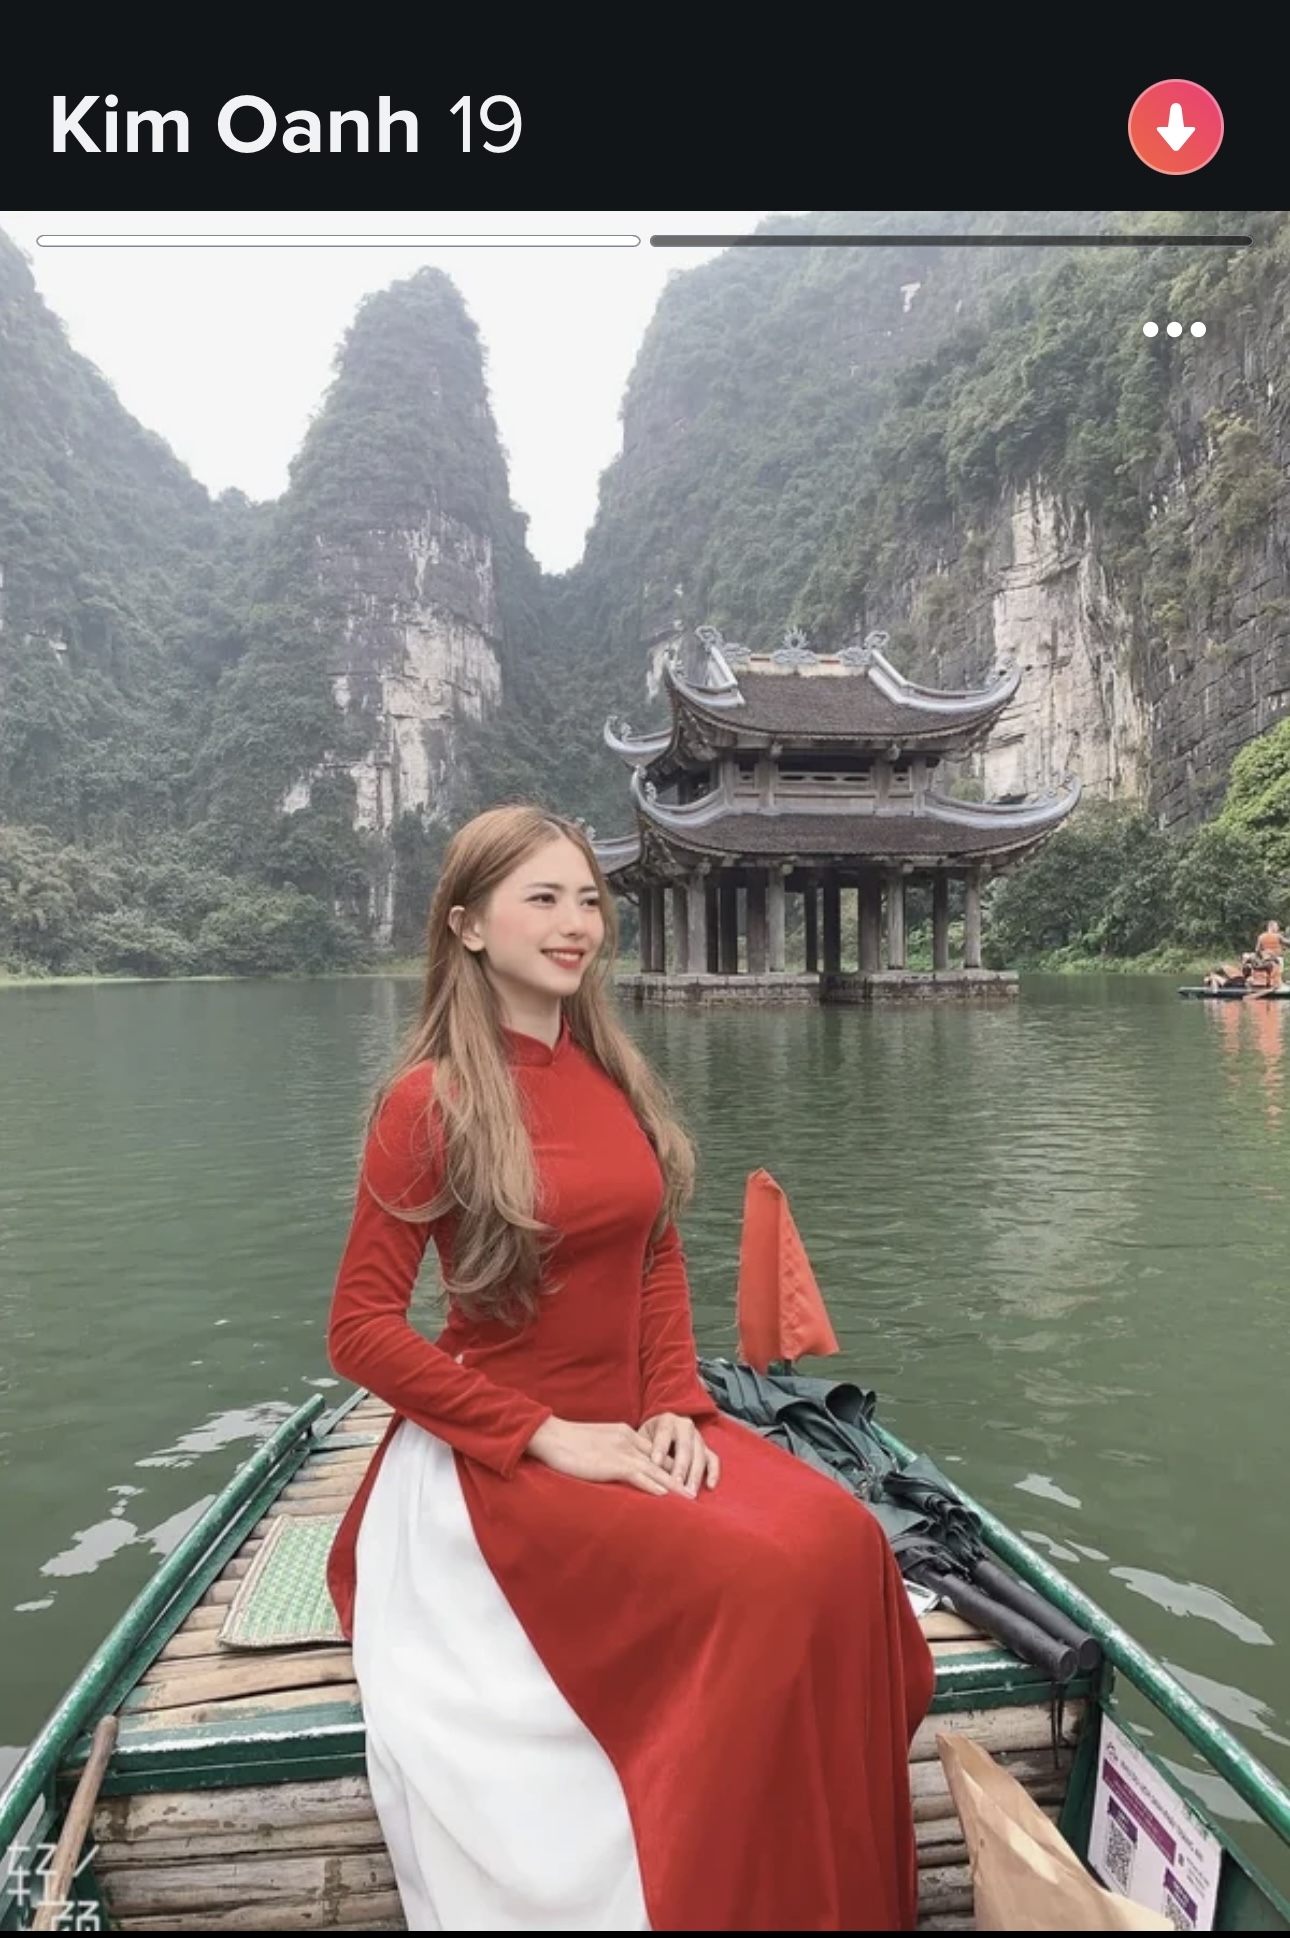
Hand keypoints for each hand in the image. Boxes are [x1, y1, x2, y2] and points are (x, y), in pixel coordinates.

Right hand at [525, 1417, 695, 1497]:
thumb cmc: (568, 1443)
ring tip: (689, 1500)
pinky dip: (654, 1486)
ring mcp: (622, 1450)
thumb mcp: (597, 1443)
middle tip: (695, 1493)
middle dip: (679, 1478)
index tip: (683, 1480)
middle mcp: (630, 1440)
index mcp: (626, 1434)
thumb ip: (612, 1452)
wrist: (550, 1435)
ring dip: (674, 1486)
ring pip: (656, 1469)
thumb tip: (618, 1467)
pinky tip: (665, 1496)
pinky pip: (639, 1475)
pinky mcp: (613, 1462)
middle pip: (662, 1461)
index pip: (655, 1452)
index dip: (671, 1467)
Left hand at [640, 1413, 719, 1493]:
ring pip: (700, 1454)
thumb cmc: (647, 1439)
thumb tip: (640, 1469)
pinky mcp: (706, 1448)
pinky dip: (713, 1473)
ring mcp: (698, 1437)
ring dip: (695, 1474)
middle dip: (680, 1467)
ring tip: (689, 1492)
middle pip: (685, 1446)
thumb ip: (642, 1450)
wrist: (658, 1431)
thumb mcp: (641, 1439)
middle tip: (676, 1484)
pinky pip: (713, 1459)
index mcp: (666, 1420)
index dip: (660, 1448)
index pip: (664, 1433)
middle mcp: (684, 1426)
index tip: (656, 1464)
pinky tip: (709, 1486)